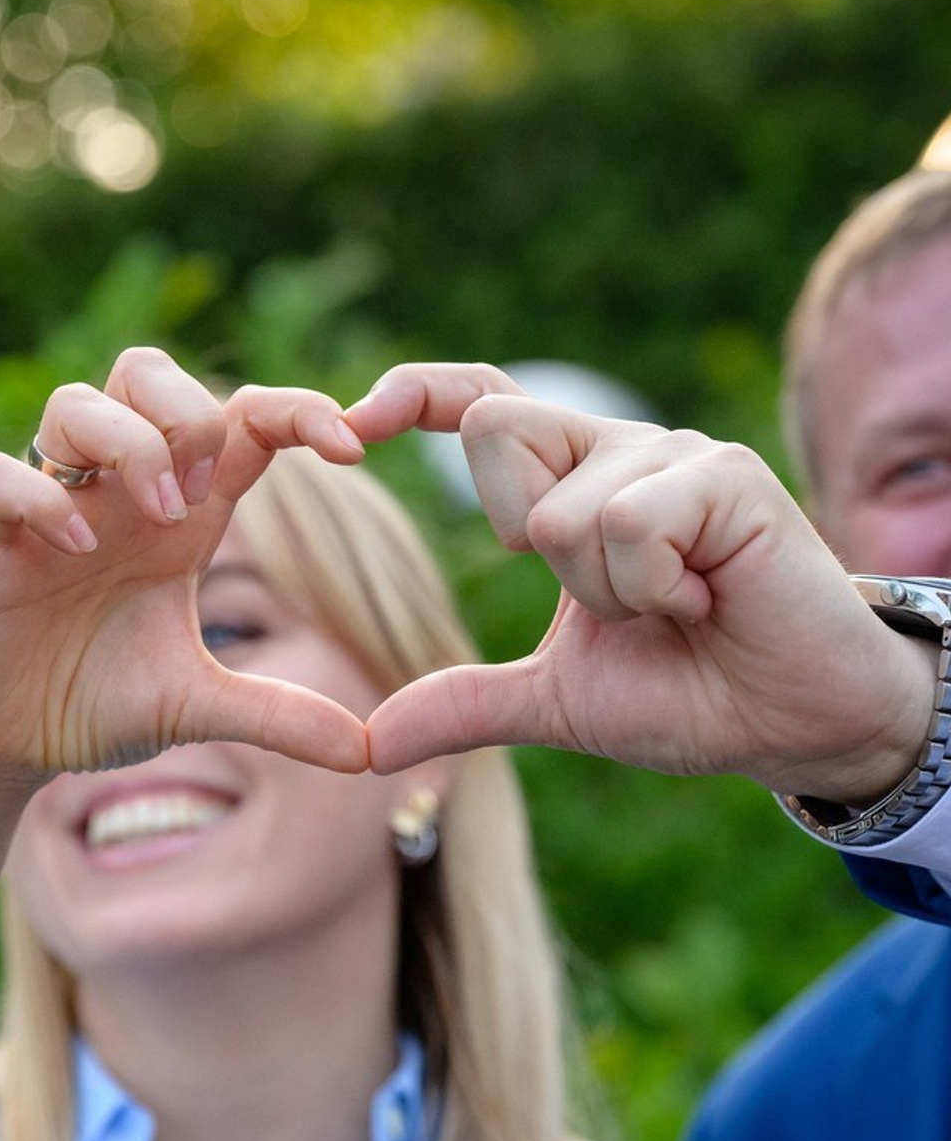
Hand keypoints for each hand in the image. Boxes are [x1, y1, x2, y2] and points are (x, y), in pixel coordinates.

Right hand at [0, 349, 369, 790]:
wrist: (7, 744)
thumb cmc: (98, 701)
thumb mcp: (198, 707)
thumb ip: (278, 716)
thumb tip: (369, 754)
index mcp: (182, 516)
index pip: (240, 419)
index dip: (298, 411)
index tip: (351, 450)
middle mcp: (118, 495)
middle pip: (149, 372)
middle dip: (190, 413)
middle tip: (204, 496)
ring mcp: (51, 509)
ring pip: (74, 402)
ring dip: (126, 444)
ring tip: (158, 515)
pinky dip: (37, 496)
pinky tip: (73, 549)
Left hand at [345, 363, 933, 795]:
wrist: (792, 725)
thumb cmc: (686, 694)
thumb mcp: (555, 701)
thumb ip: (463, 705)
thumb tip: (368, 745)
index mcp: (569, 483)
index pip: (480, 405)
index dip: (414, 395)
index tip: (348, 426)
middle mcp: (614, 449)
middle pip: (493, 430)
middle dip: (523, 538)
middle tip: (608, 597)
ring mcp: (670, 455)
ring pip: (559, 508)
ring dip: (605, 593)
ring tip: (675, 606)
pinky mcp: (724, 476)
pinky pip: (627, 524)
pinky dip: (651, 588)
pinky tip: (706, 596)